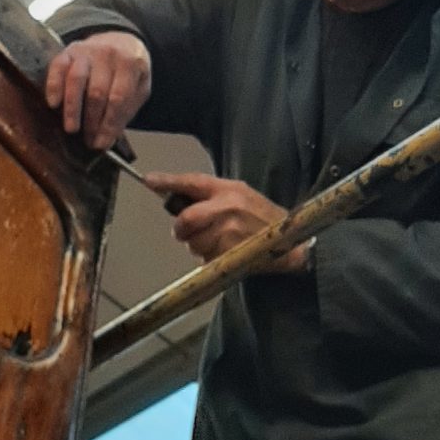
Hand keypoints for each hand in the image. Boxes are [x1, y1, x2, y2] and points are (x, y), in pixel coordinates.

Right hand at [45, 32, 151, 149]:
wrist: (121, 40)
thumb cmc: (129, 71)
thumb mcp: (140, 87)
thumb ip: (126, 111)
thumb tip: (108, 138)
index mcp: (131, 63)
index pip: (119, 98)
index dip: (109, 124)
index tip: (102, 144)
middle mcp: (108, 54)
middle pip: (97, 92)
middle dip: (92, 121)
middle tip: (88, 141)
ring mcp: (87, 51)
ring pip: (76, 80)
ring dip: (72, 108)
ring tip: (71, 129)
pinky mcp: (69, 50)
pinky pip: (58, 66)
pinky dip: (54, 85)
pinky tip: (53, 104)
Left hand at [144, 171, 308, 272]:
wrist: (290, 241)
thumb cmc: (261, 217)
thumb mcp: (241, 195)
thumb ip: (211, 196)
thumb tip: (176, 200)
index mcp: (229, 189)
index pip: (192, 182)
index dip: (168, 182)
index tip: (149, 181)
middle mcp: (228, 207)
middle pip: (185, 220)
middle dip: (183, 229)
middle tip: (190, 231)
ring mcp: (229, 231)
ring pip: (192, 243)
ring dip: (198, 246)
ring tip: (220, 241)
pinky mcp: (230, 253)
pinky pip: (204, 258)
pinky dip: (209, 258)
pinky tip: (226, 252)